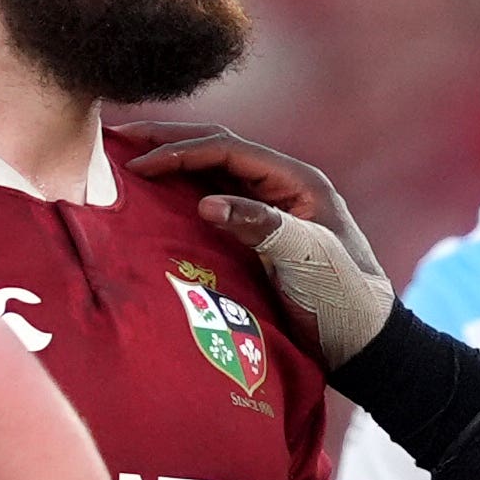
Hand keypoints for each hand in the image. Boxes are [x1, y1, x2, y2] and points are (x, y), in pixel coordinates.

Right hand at [115, 121, 397, 365]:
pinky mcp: (258, 238)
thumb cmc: (342, 296)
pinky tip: (153, 198)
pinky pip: (214, 206)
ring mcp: (270, 211)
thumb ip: (260, 224)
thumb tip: (205, 202)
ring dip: (172, 166)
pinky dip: (182, 197)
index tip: (139, 162)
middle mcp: (282, 188)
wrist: (361, 342)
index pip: (230, 151)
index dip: (182, 151)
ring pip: (212, 175)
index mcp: (298, 181)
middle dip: (169, 142)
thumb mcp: (306, 256)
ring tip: (126, 159)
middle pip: (217, 151)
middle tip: (118, 137)